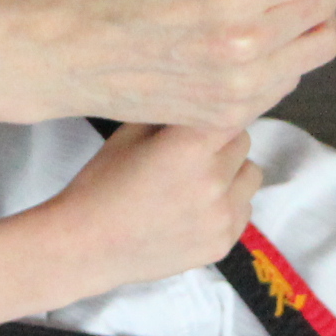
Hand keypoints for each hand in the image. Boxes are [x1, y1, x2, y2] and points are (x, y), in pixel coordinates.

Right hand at [0, 122, 259, 335]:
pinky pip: (243, 209)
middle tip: (189, 152)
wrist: (85, 246)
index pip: (233, 110)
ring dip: (231, 173)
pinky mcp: (222, 243)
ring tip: (194, 181)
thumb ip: (171, 109)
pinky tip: (192, 208)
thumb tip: (200, 89)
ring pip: (250, 175)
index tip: (208, 112)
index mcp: (190, 147)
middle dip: (221, 141)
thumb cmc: (101, 184)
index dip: (219, 109)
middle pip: (242, 140)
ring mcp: (221, 217)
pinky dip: (226, 205)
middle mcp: (213, 181)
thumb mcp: (129, 131)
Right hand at [11, 0, 335, 129]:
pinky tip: (244, 44)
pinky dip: (282, 59)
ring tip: (264, 9)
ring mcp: (241, 86)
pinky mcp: (233, 116)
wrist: (69, 49)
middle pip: (329, 5)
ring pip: (321, 46)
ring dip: (305, 22)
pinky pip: (290, 80)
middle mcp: (247, 41)